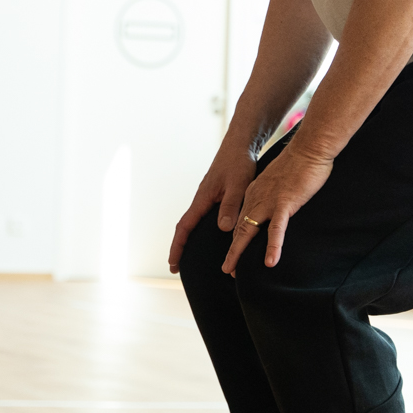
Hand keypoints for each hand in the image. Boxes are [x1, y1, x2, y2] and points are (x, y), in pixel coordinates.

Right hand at [168, 137, 256, 273]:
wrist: (239, 145)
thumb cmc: (238, 163)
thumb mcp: (238, 186)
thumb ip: (231, 206)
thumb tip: (222, 228)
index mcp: (203, 199)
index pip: (185, 227)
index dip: (178, 246)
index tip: (173, 264)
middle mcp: (201, 199)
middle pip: (185, 227)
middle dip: (179, 247)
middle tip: (176, 266)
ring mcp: (207, 197)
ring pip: (193, 221)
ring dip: (188, 238)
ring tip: (189, 255)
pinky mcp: (214, 194)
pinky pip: (202, 216)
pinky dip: (199, 229)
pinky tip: (208, 235)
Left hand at [223, 141, 333, 274]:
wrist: (309, 147)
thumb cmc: (300, 164)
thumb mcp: (280, 182)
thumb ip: (274, 196)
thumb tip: (275, 208)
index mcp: (254, 193)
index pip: (241, 220)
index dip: (236, 239)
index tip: (234, 255)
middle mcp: (256, 198)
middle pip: (240, 229)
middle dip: (232, 251)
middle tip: (228, 270)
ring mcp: (269, 201)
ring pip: (249, 231)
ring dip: (240, 253)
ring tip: (234, 272)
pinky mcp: (285, 202)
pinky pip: (276, 229)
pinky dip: (273, 246)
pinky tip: (270, 262)